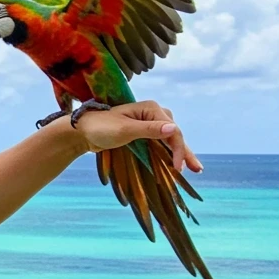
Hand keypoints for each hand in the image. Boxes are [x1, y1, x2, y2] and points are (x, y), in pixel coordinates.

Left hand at [70, 100, 200, 172]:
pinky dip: (169, 151)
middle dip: (185, 152)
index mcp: (151, 108)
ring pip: (170, 138)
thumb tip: (173, 128)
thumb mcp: (124, 130)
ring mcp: (149, 122)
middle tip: (197, 170)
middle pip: (174, 134)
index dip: (178, 149)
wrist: (81, 132)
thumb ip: (149, 130)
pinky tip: (176, 161)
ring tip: (193, 168)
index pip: (172, 130)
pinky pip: (161, 142)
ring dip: (180, 152)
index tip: (177, 168)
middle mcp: (153, 113)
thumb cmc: (99, 128)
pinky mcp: (143, 132)